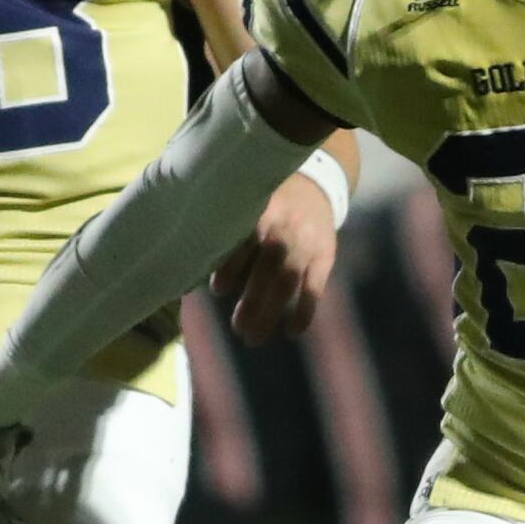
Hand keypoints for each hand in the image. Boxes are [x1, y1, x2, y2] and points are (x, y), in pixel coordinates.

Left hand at [210, 170, 337, 343]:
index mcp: (260, 210)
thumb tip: (200, 270)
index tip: (218, 290)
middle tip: (237, 329)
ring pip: (287, 281)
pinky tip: (292, 332)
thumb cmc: (266, 203)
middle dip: (252, 300)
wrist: (315, 185)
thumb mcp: (248, 203)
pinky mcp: (324, 255)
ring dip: (271, 312)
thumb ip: (230, 231)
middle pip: (267, 268)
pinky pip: (315, 287)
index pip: (245, 240)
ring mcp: (306, 243)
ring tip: (252, 338)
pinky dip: (305, 311)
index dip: (232, 265)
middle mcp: (284, 227)